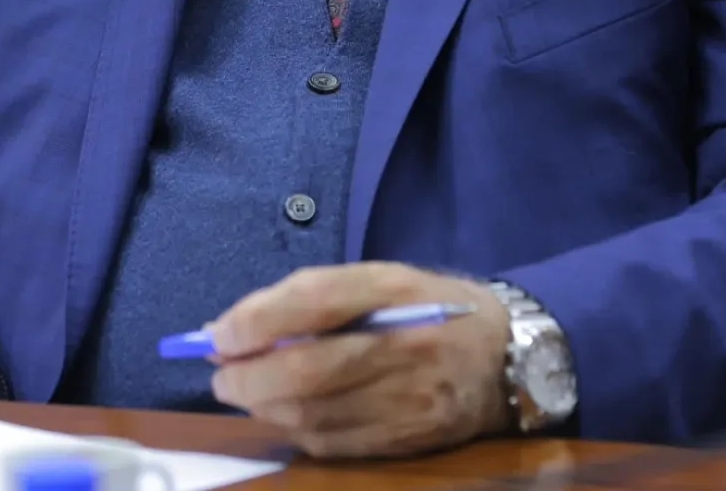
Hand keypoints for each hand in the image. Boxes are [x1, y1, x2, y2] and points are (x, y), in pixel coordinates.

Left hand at [208, 262, 511, 458]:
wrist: (507, 356)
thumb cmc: (429, 307)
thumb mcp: (382, 279)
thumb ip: (313, 296)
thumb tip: (236, 325)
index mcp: (397, 289)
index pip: (319, 299)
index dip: (260, 319)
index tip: (218, 333)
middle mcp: (406, 345)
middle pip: (309, 370)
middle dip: (249, 378)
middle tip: (219, 373)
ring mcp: (411, 400)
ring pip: (316, 415)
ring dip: (266, 408)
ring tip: (246, 391)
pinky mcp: (410, 442)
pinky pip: (336, 445)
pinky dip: (298, 431)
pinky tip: (286, 415)